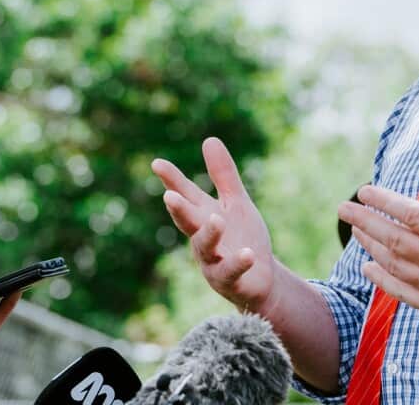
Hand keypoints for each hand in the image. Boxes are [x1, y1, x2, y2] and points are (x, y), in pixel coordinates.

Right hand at [152, 137, 278, 314]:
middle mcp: (203, 239)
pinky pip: (231, 272)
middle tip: (169, 196)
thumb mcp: (236, 202)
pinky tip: (247, 253)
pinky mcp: (230, 280)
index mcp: (204, 216)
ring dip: (209, 233)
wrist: (261, 278)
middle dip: (179, 210)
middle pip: (188, 222)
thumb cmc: (243, 237)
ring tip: (216, 218)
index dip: (172, 180)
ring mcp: (213, 261)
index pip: (185, 195)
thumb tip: (209, 139)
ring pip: (206, 248)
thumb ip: (223, 175)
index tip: (157, 163)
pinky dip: (238, 262)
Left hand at [337, 139, 418, 331]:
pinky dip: (382, 279)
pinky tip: (368, 267)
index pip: (410, 214)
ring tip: (355, 229)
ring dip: (370, 245)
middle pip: (393, 238)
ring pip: (393, 264)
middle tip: (344, 207)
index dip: (383, 201)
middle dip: (364, 221)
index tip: (364, 190)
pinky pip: (401, 292)